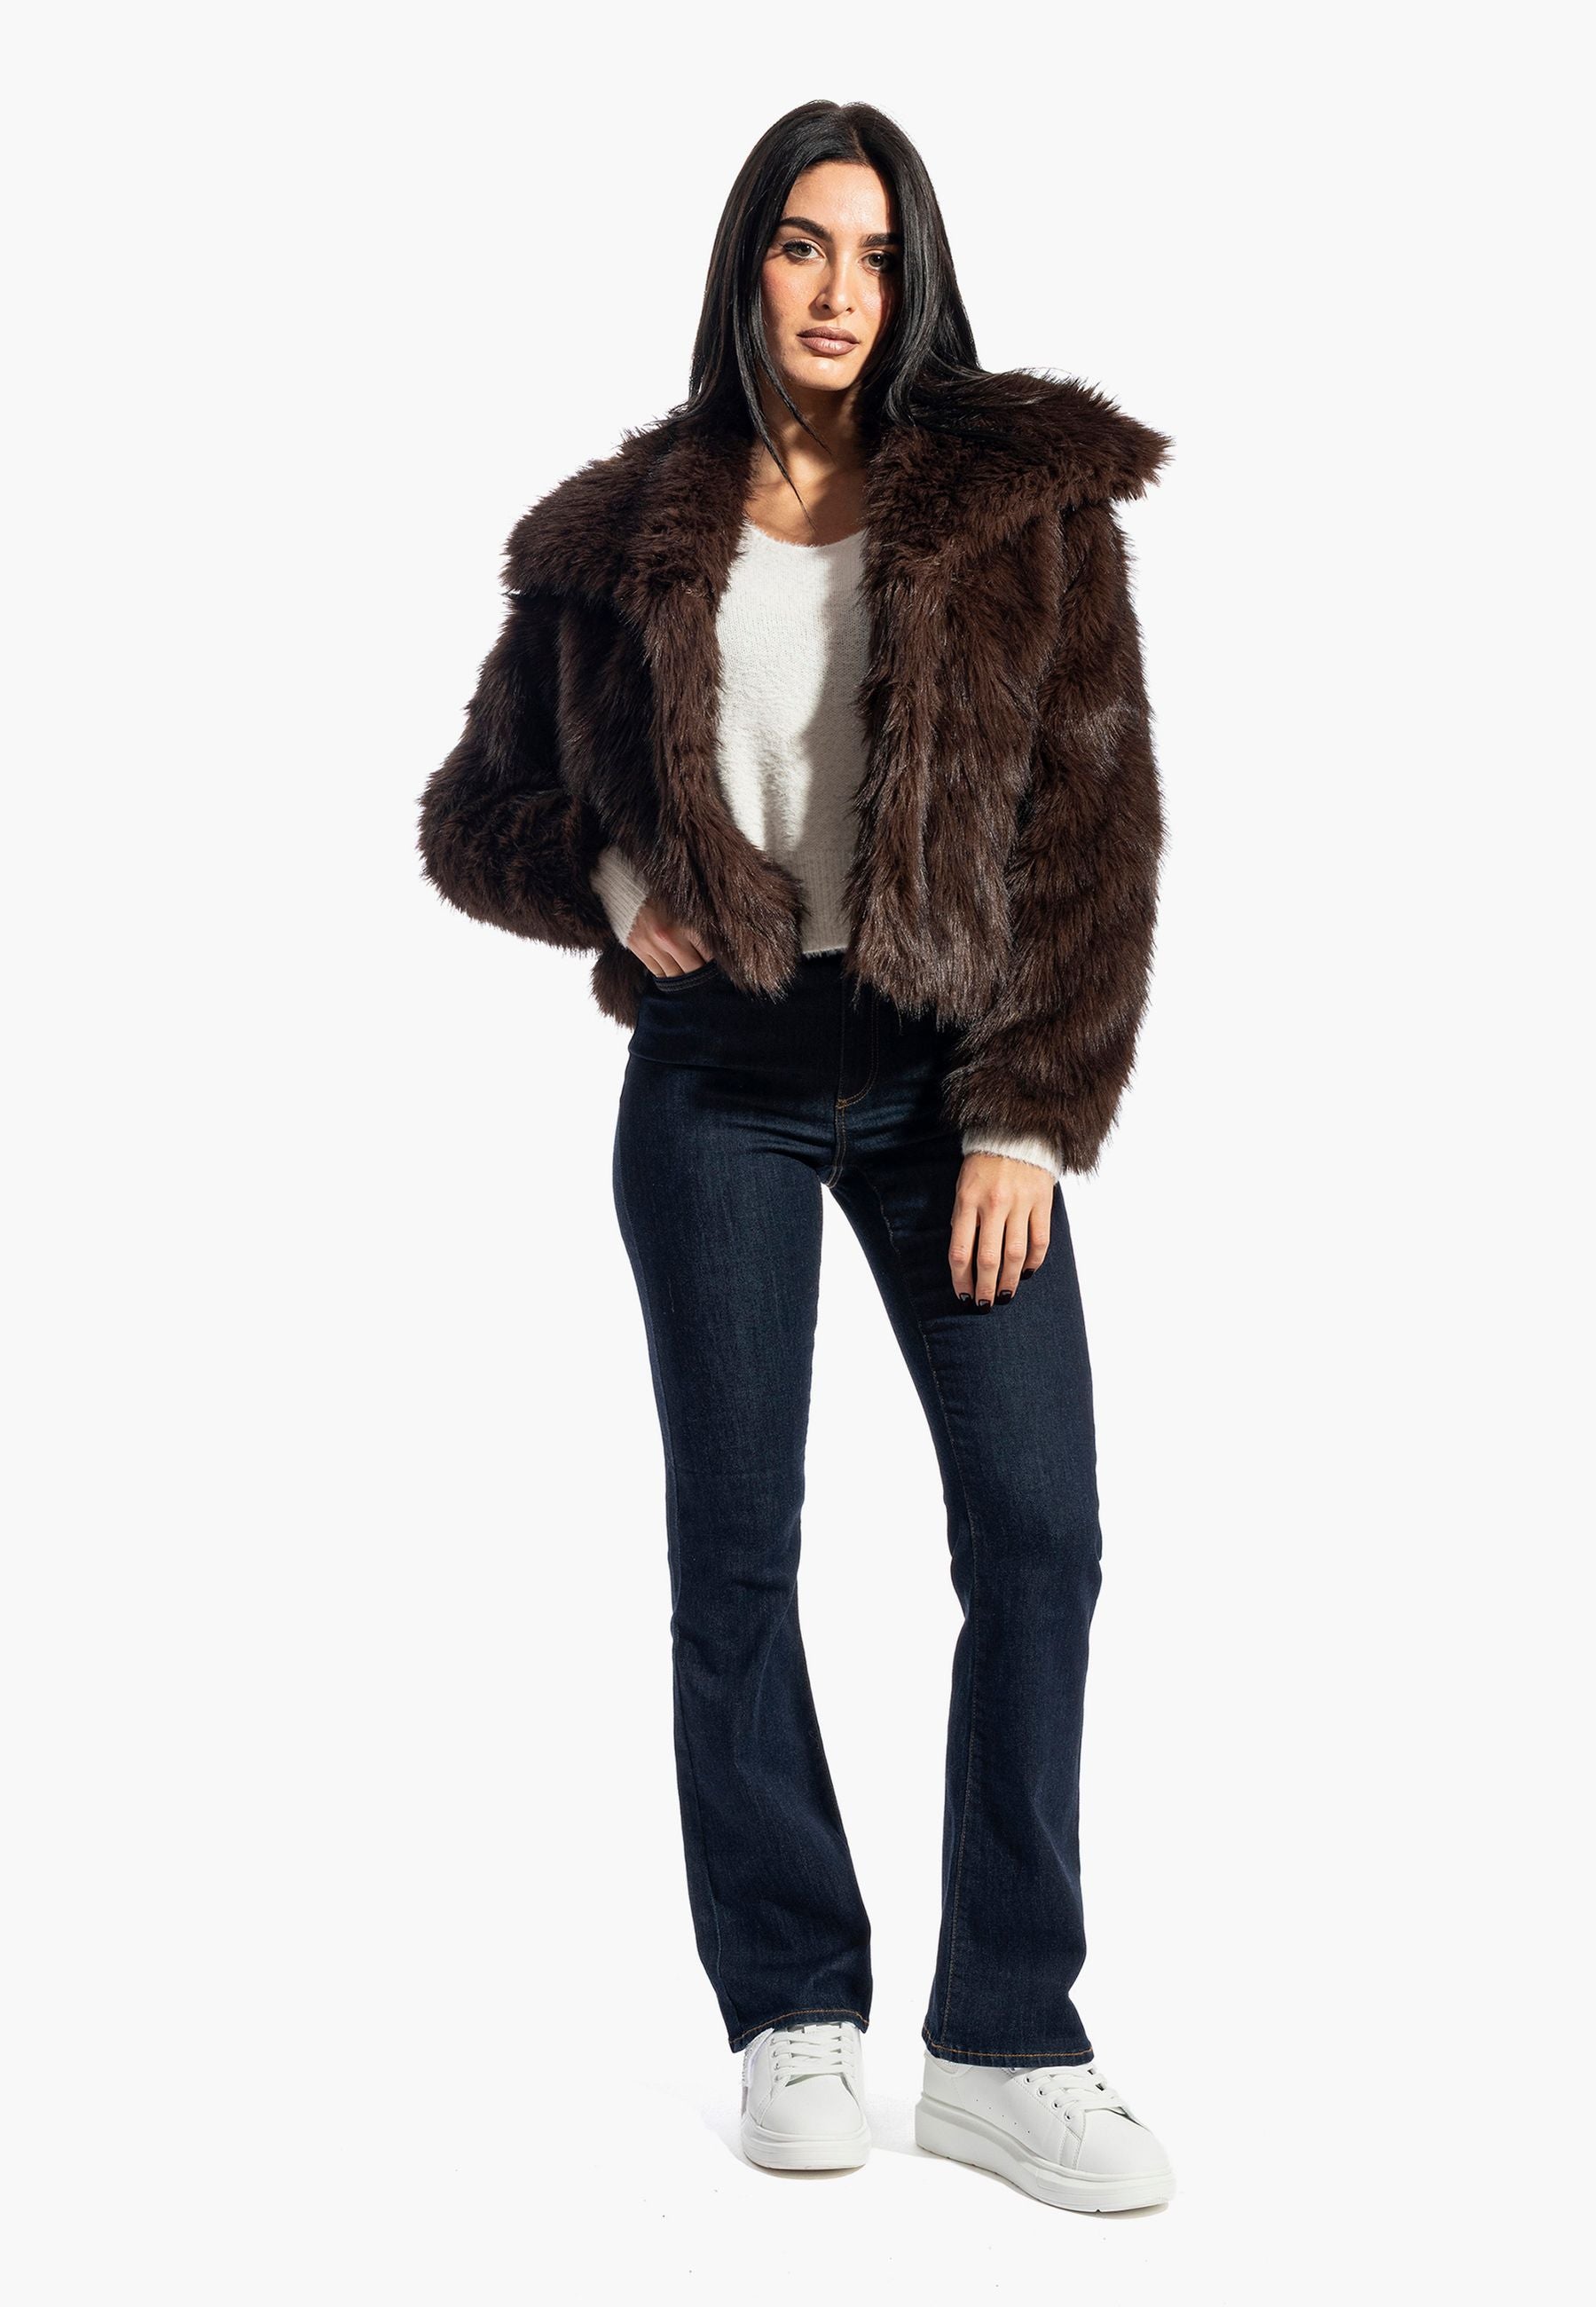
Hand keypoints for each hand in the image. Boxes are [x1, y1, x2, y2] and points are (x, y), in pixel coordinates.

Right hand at [628, 900, 715, 977]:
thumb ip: (698, 926)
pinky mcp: (637, 947)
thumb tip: (713, 948)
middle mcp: (669, 937)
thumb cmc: (662, 893)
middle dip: (701, 973)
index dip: (713, 962)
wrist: (629, 885)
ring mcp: (651, 944)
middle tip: (705, 974)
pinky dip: (666, 973)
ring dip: (683, 975)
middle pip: (693, 969)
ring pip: (674, 975)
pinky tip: (672, 969)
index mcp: (687, 924)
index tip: (715, 964)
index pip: (708, 955)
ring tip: (688, 973)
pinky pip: (657, 972)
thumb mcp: (686, 905)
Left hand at [949, 1154, 1051, 1309]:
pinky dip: (1033, 1262)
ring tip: (1004, 1296)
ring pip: (1015, 1255)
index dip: (961, 1279)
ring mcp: (1021, 1204)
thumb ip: (962, 1219)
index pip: (961, 1251)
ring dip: (1009, 1281)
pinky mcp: (1043, 1202)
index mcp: (968, 1201)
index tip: (963, 1295)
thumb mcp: (963, 1187)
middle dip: (985, 1288)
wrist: (1017, 1133)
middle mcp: (994, 1204)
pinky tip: (1025, 1273)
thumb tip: (964, 1257)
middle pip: (989, 1259)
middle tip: (983, 1305)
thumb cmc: (984, 1164)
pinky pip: (1040, 1241)